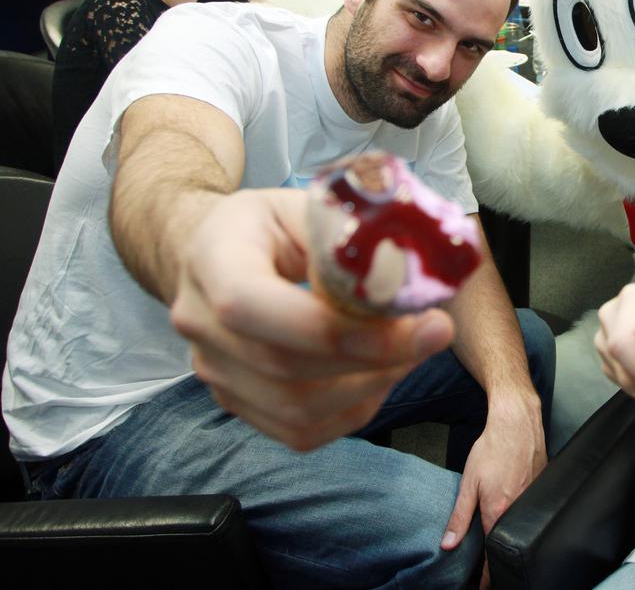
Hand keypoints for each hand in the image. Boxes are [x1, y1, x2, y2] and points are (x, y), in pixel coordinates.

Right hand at [169, 188, 455, 450]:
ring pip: (295, 409)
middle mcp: (199, 321)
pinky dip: (354, 410)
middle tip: (435, 333)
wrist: (217, 249)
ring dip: (371, 386)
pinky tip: (384, 375)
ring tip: (414, 351)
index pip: (251, 305)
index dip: (333, 327)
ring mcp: (213, 369)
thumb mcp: (307, 204)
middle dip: (374, 358)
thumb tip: (413, 275)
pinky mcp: (236, 401)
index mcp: (212, 258)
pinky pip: (300, 431)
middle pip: (283, 365)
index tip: (412, 320)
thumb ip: (351, 237)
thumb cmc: (272, 224)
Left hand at [439, 390, 545, 588]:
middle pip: (509, 541)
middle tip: (488, 564)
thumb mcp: (469, 482)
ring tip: (501, 535)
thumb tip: (448, 543)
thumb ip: (459, 516)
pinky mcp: (542, 487)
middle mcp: (519, 508)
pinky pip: (531, 508)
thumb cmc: (492, 448)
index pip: (493, 554)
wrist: (517, 422)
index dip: (487, 575)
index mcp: (498, 511)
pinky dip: (523, 514)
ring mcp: (533, 498)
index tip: (482, 586)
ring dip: (511, 532)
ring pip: (521, 524)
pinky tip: (514, 503)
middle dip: (498, 555)